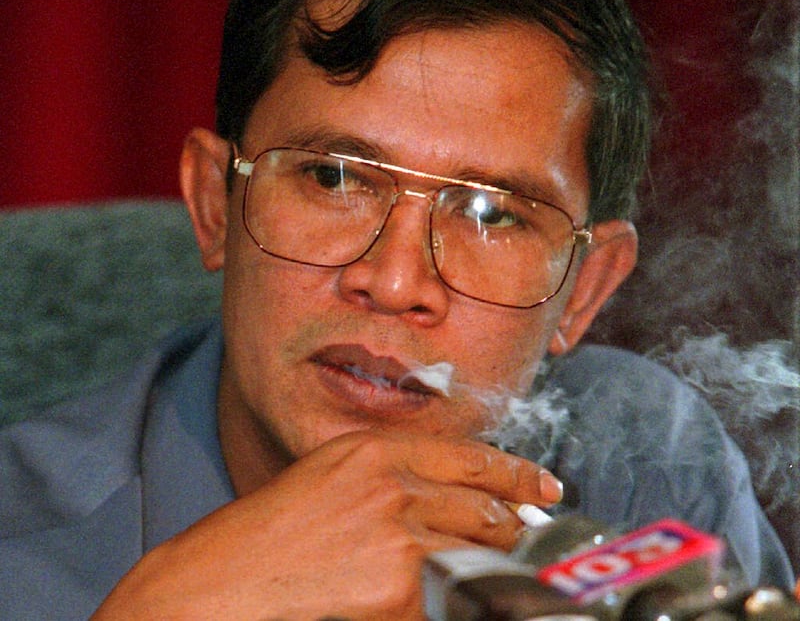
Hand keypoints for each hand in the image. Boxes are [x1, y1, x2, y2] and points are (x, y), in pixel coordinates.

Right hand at [91, 430, 560, 619]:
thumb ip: (393, 479)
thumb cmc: (270, 533)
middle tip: (532, 531)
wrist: (222, 581)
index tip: (543, 487)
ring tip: (502, 568)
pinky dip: (462, 595)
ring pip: (479, 547)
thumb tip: (455, 497)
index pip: (469, 457)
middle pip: (484, 503)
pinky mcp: (399, 589)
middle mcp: (391, 485)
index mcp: (373, 452)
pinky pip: (451, 592)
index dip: (515, 474)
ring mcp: (397, 537)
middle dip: (514, 522)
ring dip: (496, 560)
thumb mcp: (331, 478)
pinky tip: (454, 594)